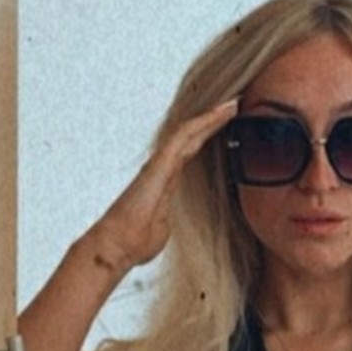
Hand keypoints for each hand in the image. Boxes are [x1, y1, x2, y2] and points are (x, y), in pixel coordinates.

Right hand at [90, 100, 237, 272]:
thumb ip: (173, 217)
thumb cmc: (136, 241)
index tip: (228, 126)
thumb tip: (176, 223)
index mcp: (168, 180)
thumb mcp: (166, 227)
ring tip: (231, 104)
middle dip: (212, 121)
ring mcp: (161, 165)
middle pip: (192, 137)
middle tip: (234, 105)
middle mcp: (164, 167)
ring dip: (210, 116)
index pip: (192, 151)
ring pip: (189, 131)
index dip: (208, 137)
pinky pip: (182, 136)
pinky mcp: (159, 165)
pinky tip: (219, 113)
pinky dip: (202, 122)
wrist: (117, 247)